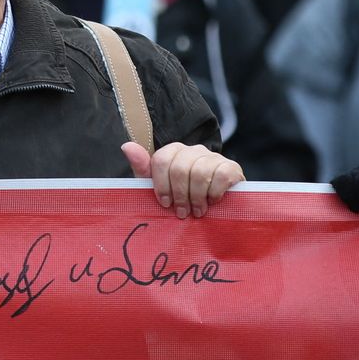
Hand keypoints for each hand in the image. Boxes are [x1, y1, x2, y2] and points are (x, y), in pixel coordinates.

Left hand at [122, 141, 243, 218]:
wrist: (217, 208)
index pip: (161, 160)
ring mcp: (213, 157)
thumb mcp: (161, 187)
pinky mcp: (231, 167)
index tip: (165, 203)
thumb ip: (144, 170)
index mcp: (174, 152)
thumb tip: (126, 146)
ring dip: (197, 197)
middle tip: (183, 213)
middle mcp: (193, 150)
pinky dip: (215, 193)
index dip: (161, 185)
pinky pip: (221, 175)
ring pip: (200, 172)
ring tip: (197, 211)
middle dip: (180, 195)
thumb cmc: (184, 198)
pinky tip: (213, 202)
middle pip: (180, 168)